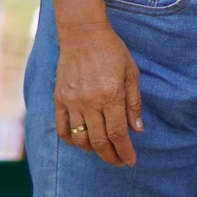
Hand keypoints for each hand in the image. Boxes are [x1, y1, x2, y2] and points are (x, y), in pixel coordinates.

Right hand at [54, 19, 143, 165]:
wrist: (83, 34)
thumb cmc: (112, 51)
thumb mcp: (131, 73)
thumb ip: (134, 103)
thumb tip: (138, 130)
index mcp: (111, 95)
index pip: (117, 133)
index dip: (124, 151)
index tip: (130, 161)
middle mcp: (90, 102)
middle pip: (99, 141)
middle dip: (111, 156)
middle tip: (120, 162)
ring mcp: (72, 102)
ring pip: (80, 139)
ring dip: (93, 151)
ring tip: (104, 152)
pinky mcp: (59, 99)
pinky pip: (62, 129)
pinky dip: (72, 141)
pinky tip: (82, 143)